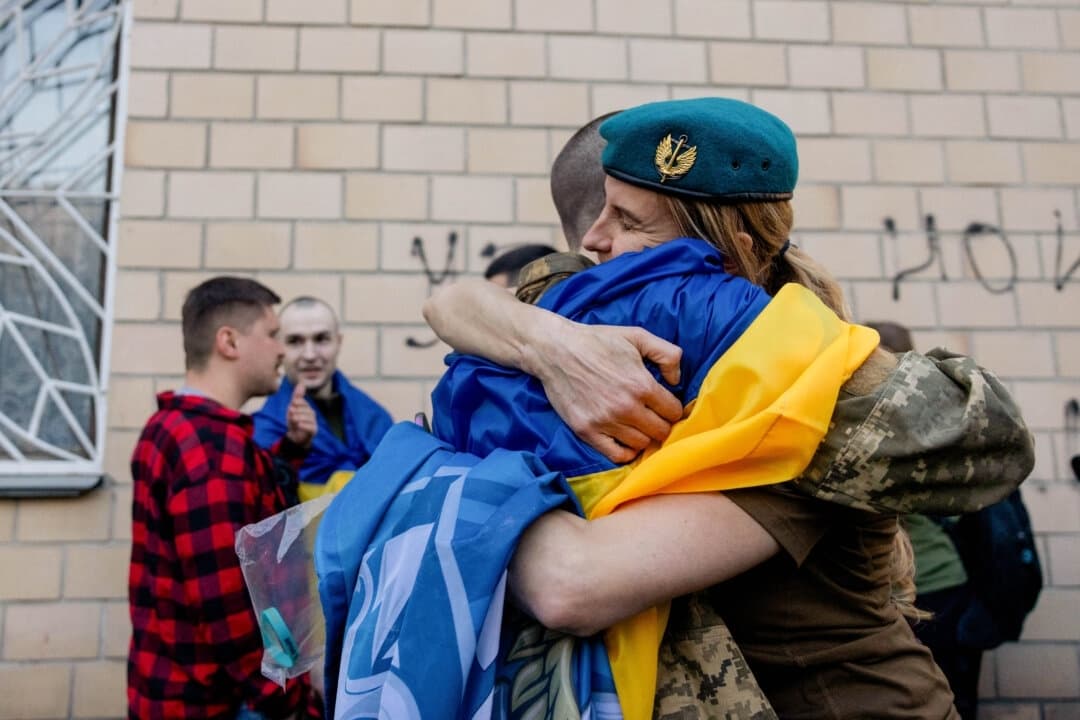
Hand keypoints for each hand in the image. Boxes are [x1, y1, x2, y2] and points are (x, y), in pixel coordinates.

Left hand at [285, 382, 316, 447]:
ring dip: (299, 417)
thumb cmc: (294, 420)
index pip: (303, 402)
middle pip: (306, 410)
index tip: (291, 406)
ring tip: (293, 419)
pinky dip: (304, 425)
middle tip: (291, 414)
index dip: (297, 403)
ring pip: (309, 418)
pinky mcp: (314, 430)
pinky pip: (311, 427)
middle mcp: (312, 414)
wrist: (295, 436)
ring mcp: (313, 422)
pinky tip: (298, 425)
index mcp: (307, 407)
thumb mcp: (292, 408)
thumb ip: (297, 396)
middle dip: (297, 411)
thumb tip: (301, 383)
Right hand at [532, 323, 682, 463]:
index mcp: (641, 385)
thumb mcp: (637, 335)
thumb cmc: (597, 341)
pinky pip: (616, 455)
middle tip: (653, 416)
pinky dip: (626, 451)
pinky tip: (625, 439)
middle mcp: (626, 407)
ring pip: (641, 444)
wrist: (554, 349)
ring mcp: (605, 422)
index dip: (673, 408)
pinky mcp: (587, 431)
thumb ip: (668, 354)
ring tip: (638, 424)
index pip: (673, 412)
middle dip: (661, 424)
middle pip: (660, 432)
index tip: (665, 405)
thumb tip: (676, 381)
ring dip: (644, 436)